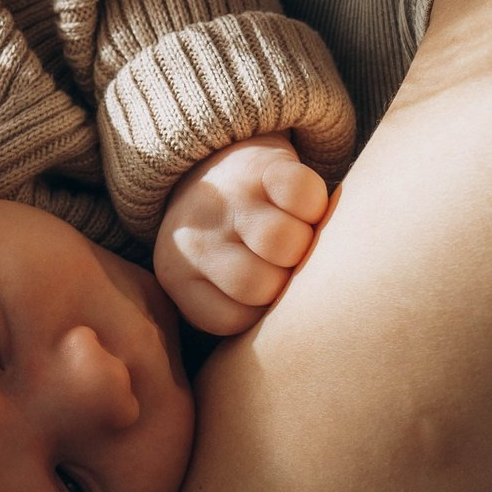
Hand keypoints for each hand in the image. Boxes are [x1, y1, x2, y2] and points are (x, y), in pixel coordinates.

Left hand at [154, 133, 327, 335]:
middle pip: (259, 284)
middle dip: (285, 280)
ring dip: (305, 244)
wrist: (214, 167)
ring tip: (294, 236)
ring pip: (285, 242)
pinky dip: (313, 205)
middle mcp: (195, 235)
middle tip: (282, 263)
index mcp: (177, 275)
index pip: (233, 319)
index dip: (259, 310)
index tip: (259, 288)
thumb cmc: (227, 245)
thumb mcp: (215, 287)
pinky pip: (303, 195)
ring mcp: (227, 198)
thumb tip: (294, 325)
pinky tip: (299, 207)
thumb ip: (240, 312)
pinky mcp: (260, 165)